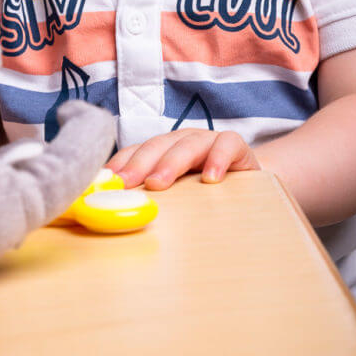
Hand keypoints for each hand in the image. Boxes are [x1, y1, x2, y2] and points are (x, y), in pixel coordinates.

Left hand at [109, 129, 259, 189]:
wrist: (250, 186)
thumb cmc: (205, 195)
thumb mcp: (176, 196)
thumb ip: (151, 198)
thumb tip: (115, 214)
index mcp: (163, 150)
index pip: (137, 151)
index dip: (121, 163)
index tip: (106, 181)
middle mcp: (183, 141)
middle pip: (158, 145)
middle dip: (139, 163)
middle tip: (127, 183)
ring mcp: (209, 141)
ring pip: (187, 144)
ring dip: (171, 162)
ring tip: (158, 183)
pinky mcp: (237, 147)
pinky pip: (227, 145)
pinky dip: (218, 158)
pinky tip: (210, 179)